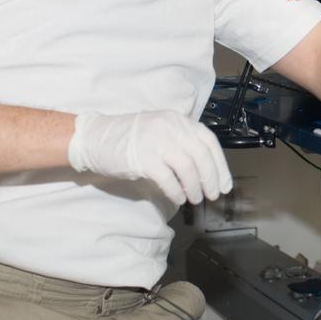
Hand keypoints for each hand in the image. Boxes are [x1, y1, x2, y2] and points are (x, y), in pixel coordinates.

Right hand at [67, 111, 232, 203]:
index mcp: (179, 120)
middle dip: (211, 179)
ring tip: (195, 199)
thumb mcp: (161, 130)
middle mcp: (171, 128)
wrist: (95, 138)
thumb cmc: (130, 138)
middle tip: (212, 195)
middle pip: (201, 156)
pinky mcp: (144, 159)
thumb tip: (206, 171)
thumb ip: (182, 143)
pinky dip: (177, 192)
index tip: (225, 184)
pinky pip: (169, 180)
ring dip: (195, 188)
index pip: (209, 142)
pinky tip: (179, 199)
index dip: (221, 165)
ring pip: (188, 169)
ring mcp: (157, 142)